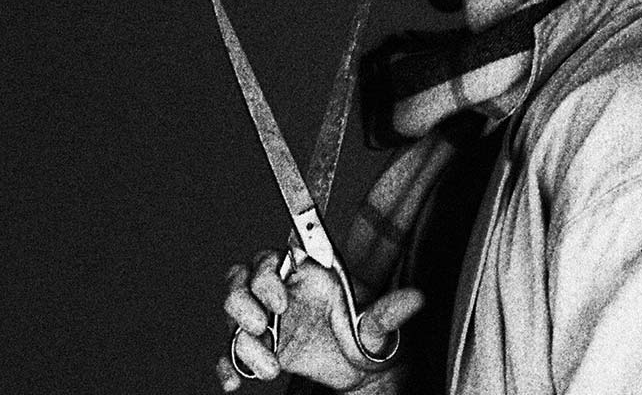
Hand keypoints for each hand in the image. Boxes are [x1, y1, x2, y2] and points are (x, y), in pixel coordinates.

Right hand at [216, 248, 424, 391]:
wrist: (359, 372)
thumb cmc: (365, 336)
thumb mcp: (377, 327)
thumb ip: (388, 312)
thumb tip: (415, 299)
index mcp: (305, 276)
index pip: (271, 259)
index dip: (266, 275)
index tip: (280, 302)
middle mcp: (281, 293)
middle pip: (240, 281)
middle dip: (243, 303)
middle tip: (265, 327)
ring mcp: (266, 321)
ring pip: (232, 317)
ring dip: (241, 341)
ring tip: (269, 367)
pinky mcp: (259, 350)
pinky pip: (229, 353)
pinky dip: (226, 366)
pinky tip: (234, 382)